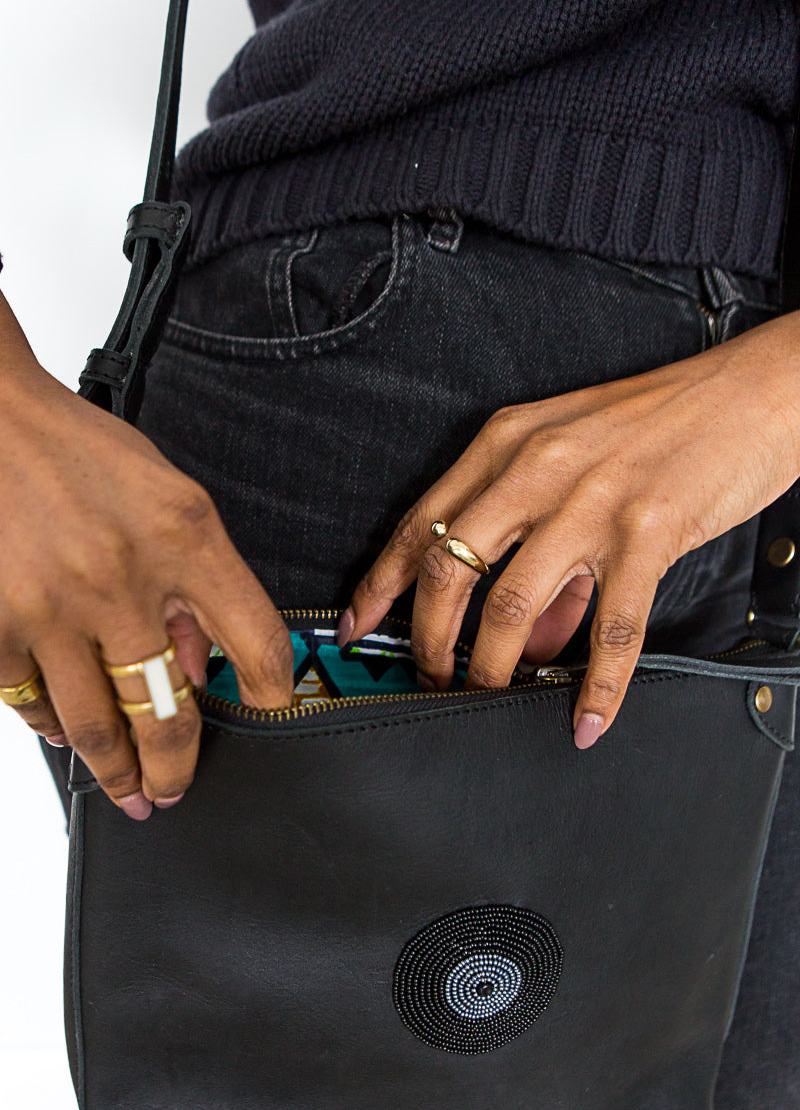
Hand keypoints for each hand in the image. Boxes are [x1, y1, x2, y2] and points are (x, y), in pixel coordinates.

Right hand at [0, 243, 294, 814]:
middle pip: (165, 710)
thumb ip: (191, 574)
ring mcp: (46, 608)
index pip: (255, 636)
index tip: (270, 706)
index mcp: (179, 534)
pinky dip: (50, 727)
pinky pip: (28, 705)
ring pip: (94, 727)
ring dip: (116, 769)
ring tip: (126, 786)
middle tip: (174, 787)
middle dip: (176, 766)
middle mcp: (117, 577)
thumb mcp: (160, 489)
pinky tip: (62, 732)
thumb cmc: (63, 444)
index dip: (272, 686)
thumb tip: (199, 660)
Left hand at [343, 312, 799, 747]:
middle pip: (447, 569)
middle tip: (430, 679)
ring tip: (490, 696)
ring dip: (491, 665)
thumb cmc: (663, 421)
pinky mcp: (649, 533)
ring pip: (510, 604)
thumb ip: (536, 537)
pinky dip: (596, 686)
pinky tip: (587, 717)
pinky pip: (611, 629)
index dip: (379, 583)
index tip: (355, 627)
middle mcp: (537, 468)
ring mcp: (591, 501)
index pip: (421, 522)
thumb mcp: (576, 458)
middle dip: (427, 639)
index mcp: (508, 442)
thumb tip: (517, 633)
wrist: (754, 391)